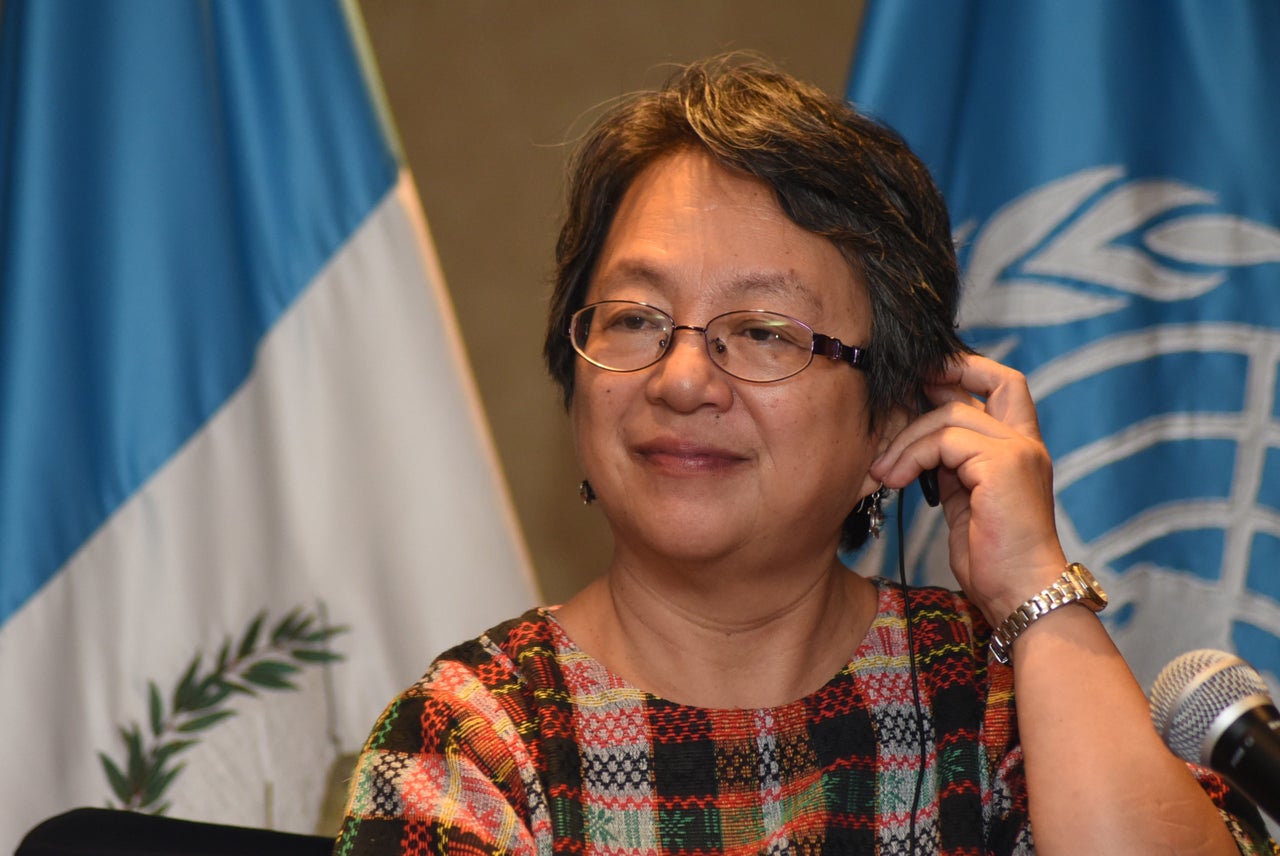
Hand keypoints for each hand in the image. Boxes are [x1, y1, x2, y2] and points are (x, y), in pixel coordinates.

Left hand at [869, 354, 1066, 623]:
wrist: (1020, 595)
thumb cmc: (992, 560)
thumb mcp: (964, 500)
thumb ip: (952, 465)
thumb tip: (921, 438)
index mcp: (1022, 449)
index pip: (1006, 386)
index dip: (969, 368)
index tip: (925, 376)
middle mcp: (1027, 443)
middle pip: (995, 378)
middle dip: (946, 371)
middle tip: (899, 390)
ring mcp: (1019, 451)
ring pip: (951, 414)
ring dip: (906, 439)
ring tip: (882, 471)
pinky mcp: (1003, 466)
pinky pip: (944, 440)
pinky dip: (911, 455)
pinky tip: (894, 479)